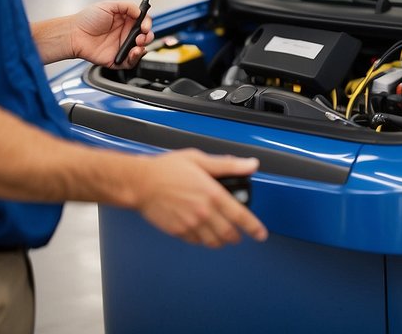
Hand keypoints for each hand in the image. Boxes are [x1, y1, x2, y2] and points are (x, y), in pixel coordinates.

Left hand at [67, 1, 153, 67]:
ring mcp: (121, 47)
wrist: (74, 34)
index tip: (145, 25)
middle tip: (142, 35)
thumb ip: (127, 6)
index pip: (142, 22)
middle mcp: (124, 34)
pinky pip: (131, 62)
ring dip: (143, 47)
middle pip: (145, 36)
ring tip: (138, 44)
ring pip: (140, 50)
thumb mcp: (108, 5)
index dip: (147, 24)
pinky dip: (135, 58)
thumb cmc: (87, 19)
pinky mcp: (117, 59)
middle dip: (148, 36)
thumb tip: (140, 11)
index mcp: (124, 21)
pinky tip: (133, 52)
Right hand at [133, 150, 267, 247]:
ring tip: (222, 235)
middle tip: (238, 234)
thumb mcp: (199, 160)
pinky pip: (197, 242)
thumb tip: (250, 165)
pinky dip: (203, 240)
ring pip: (214, 241)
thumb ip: (228, 165)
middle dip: (237, 236)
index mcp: (212, 194)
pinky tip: (202, 232)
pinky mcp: (179, 231)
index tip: (261, 234)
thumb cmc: (167, 169)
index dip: (254, 227)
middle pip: (229, 233)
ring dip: (221, 240)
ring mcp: (191, 224)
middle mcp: (204, 212)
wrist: (140, 183)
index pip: (240, 216)